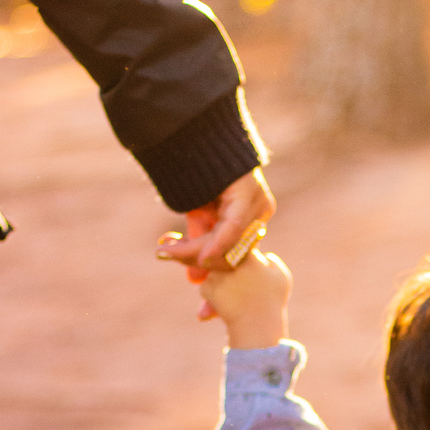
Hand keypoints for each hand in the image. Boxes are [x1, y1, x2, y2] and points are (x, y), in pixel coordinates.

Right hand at [156, 169, 275, 285]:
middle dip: (207, 271)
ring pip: (230, 246)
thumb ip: (200, 243)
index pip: (236, 258)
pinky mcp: (247, 193)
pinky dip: (216, 244)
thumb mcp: (199, 215)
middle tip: (182, 276)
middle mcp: (260, 213)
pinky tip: (203, 256)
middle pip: (234, 257)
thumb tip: (193, 280)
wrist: (194, 134)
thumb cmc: (196, 174)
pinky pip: (231, 228)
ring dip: (198, 254)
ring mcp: (257, 203)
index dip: (215, 276)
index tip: (199, 295)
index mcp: (252, 220)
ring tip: (169, 253)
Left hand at [196, 249, 291, 348]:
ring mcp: (217, 273)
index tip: (247, 270)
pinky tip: (226, 305)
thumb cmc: (272, 302)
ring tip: (235, 298)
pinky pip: (207, 286)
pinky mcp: (207, 288)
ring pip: (215, 272)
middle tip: (241, 286)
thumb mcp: (281, 277)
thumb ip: (271, 260)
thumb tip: (261, 254)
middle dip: (229, 269)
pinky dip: (213, 295)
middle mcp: (230, 260)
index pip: (239, 246)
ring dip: (221, 282)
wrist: (257, 328)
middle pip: (224, 259)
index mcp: (249, 255)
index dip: (243, 258)